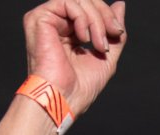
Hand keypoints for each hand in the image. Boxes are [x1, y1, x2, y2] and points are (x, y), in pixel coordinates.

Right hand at [23, 0, 126, 116]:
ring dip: (96, 20)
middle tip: (113, 34)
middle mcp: (55, 24)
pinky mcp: (39, 18)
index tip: (117, 33)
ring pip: (78, 0)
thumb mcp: (106, 56)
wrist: (63, 99)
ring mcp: (45, 20)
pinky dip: (83, 18)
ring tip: (98, 44)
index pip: (89, 9)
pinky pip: (68, 2)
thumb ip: (112, 30)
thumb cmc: (80, 88)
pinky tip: (83, 39)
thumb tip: (120, 5)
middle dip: (104, 15)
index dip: (106, 16)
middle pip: (85, 1)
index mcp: (67, 33)